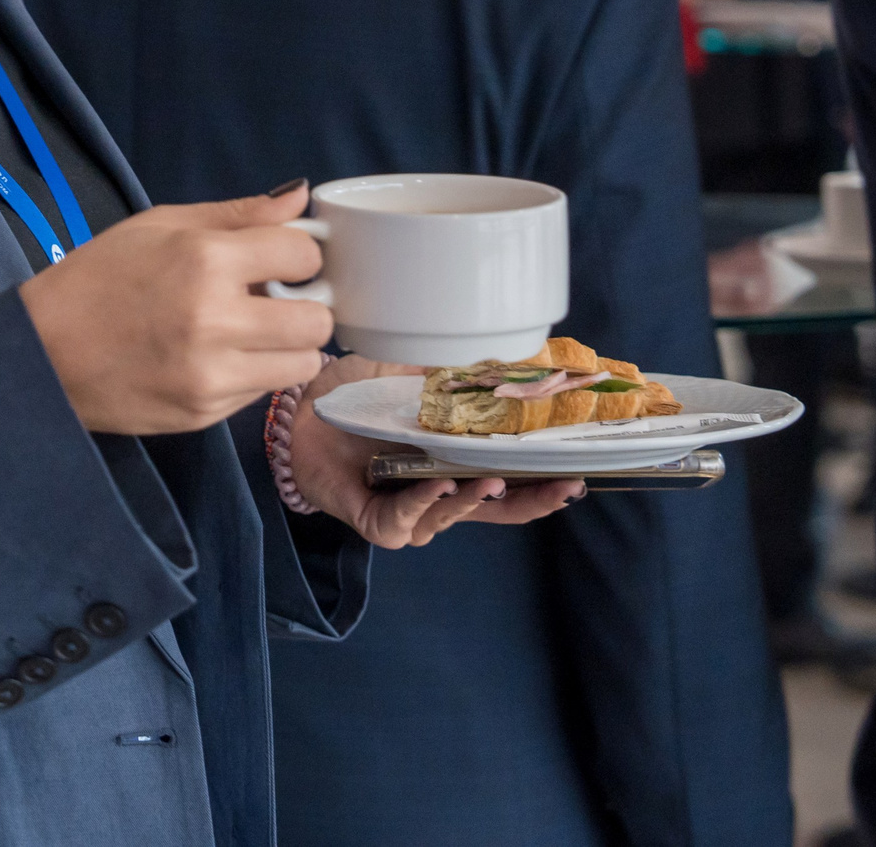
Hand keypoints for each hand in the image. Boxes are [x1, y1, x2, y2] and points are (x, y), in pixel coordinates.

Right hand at [21, 185, 333, 434]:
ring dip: (289, 346)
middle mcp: (215, 320)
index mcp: (204, 260)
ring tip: (253, 332)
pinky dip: (255, 373)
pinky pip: (263, 392)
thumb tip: (299, 201)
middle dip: (306, 306)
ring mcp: (211, 375)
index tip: (282, 260)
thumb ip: (237, 215)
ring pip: (303, 364)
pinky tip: (219, 356)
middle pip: (318, 320)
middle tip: (277, 301)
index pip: (303, 256)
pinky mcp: (205, 413)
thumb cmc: (97, 279)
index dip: (299, 255)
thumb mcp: (160, 226)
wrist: (41, 353)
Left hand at [285, 359, 582, 545]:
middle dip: (532, 500)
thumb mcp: (408, 376)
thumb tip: (503, 352)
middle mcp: (436, 492)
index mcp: (452, 463)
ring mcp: (407, 511)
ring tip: (494, 479)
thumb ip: (451, 373)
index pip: (509, 482)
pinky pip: (405, 522)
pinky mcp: (374, 522)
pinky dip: (424, 503)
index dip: (543, 481)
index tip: (577, 470)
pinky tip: (438, 483)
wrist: (298, 410)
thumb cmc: (352, 397)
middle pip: (496, 511)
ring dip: (475, 498)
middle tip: (564, 487)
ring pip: (453, 516)